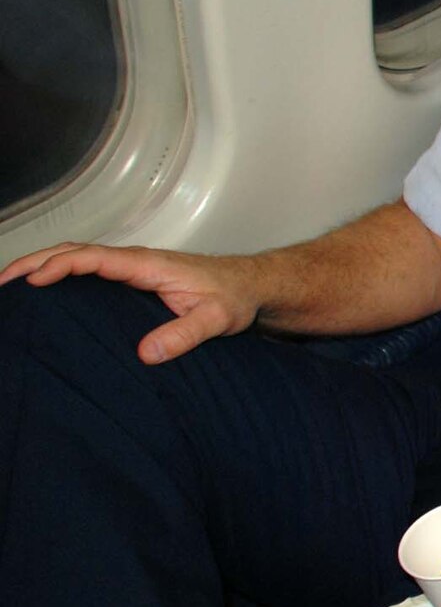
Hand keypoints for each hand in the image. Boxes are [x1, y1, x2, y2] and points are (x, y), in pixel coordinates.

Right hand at [0, 242, 260, 362]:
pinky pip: (87, 271)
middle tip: (2, 284)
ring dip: (41, 266)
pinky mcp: (132, 279)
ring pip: (77, 258)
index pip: (94, 258)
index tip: (35, 281)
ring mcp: (131, 268)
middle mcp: (135, 261)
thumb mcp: (215, 320)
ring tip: (9, 286)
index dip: (61, 266)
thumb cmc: (234, 298)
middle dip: (35, 262)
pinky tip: (43, 292)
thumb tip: (146, 354)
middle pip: (74, 252)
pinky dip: (58, 274)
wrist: (250, 286)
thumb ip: (184, 335)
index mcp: (149, 265)